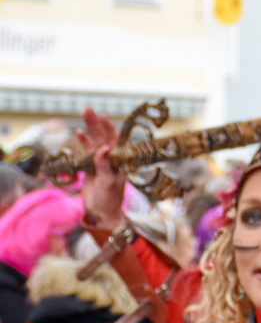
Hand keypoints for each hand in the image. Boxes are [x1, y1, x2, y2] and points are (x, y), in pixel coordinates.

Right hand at [75, 107, 125, 229]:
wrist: (101, 213)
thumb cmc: (110, 200)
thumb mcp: (109, 182)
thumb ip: (105, 166)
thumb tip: (104, 149)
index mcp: (119, 161)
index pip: (115, 140)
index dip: (109, 128)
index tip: (103, 117)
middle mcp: (111, 159)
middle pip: (104, 137)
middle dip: (97, 123)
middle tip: (89, 109)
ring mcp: (100, 162)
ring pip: (95, 142)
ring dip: (90, 129)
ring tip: (85, 114)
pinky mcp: (91, 168)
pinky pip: (87, 152)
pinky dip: (84, 142)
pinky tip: (79, 133)